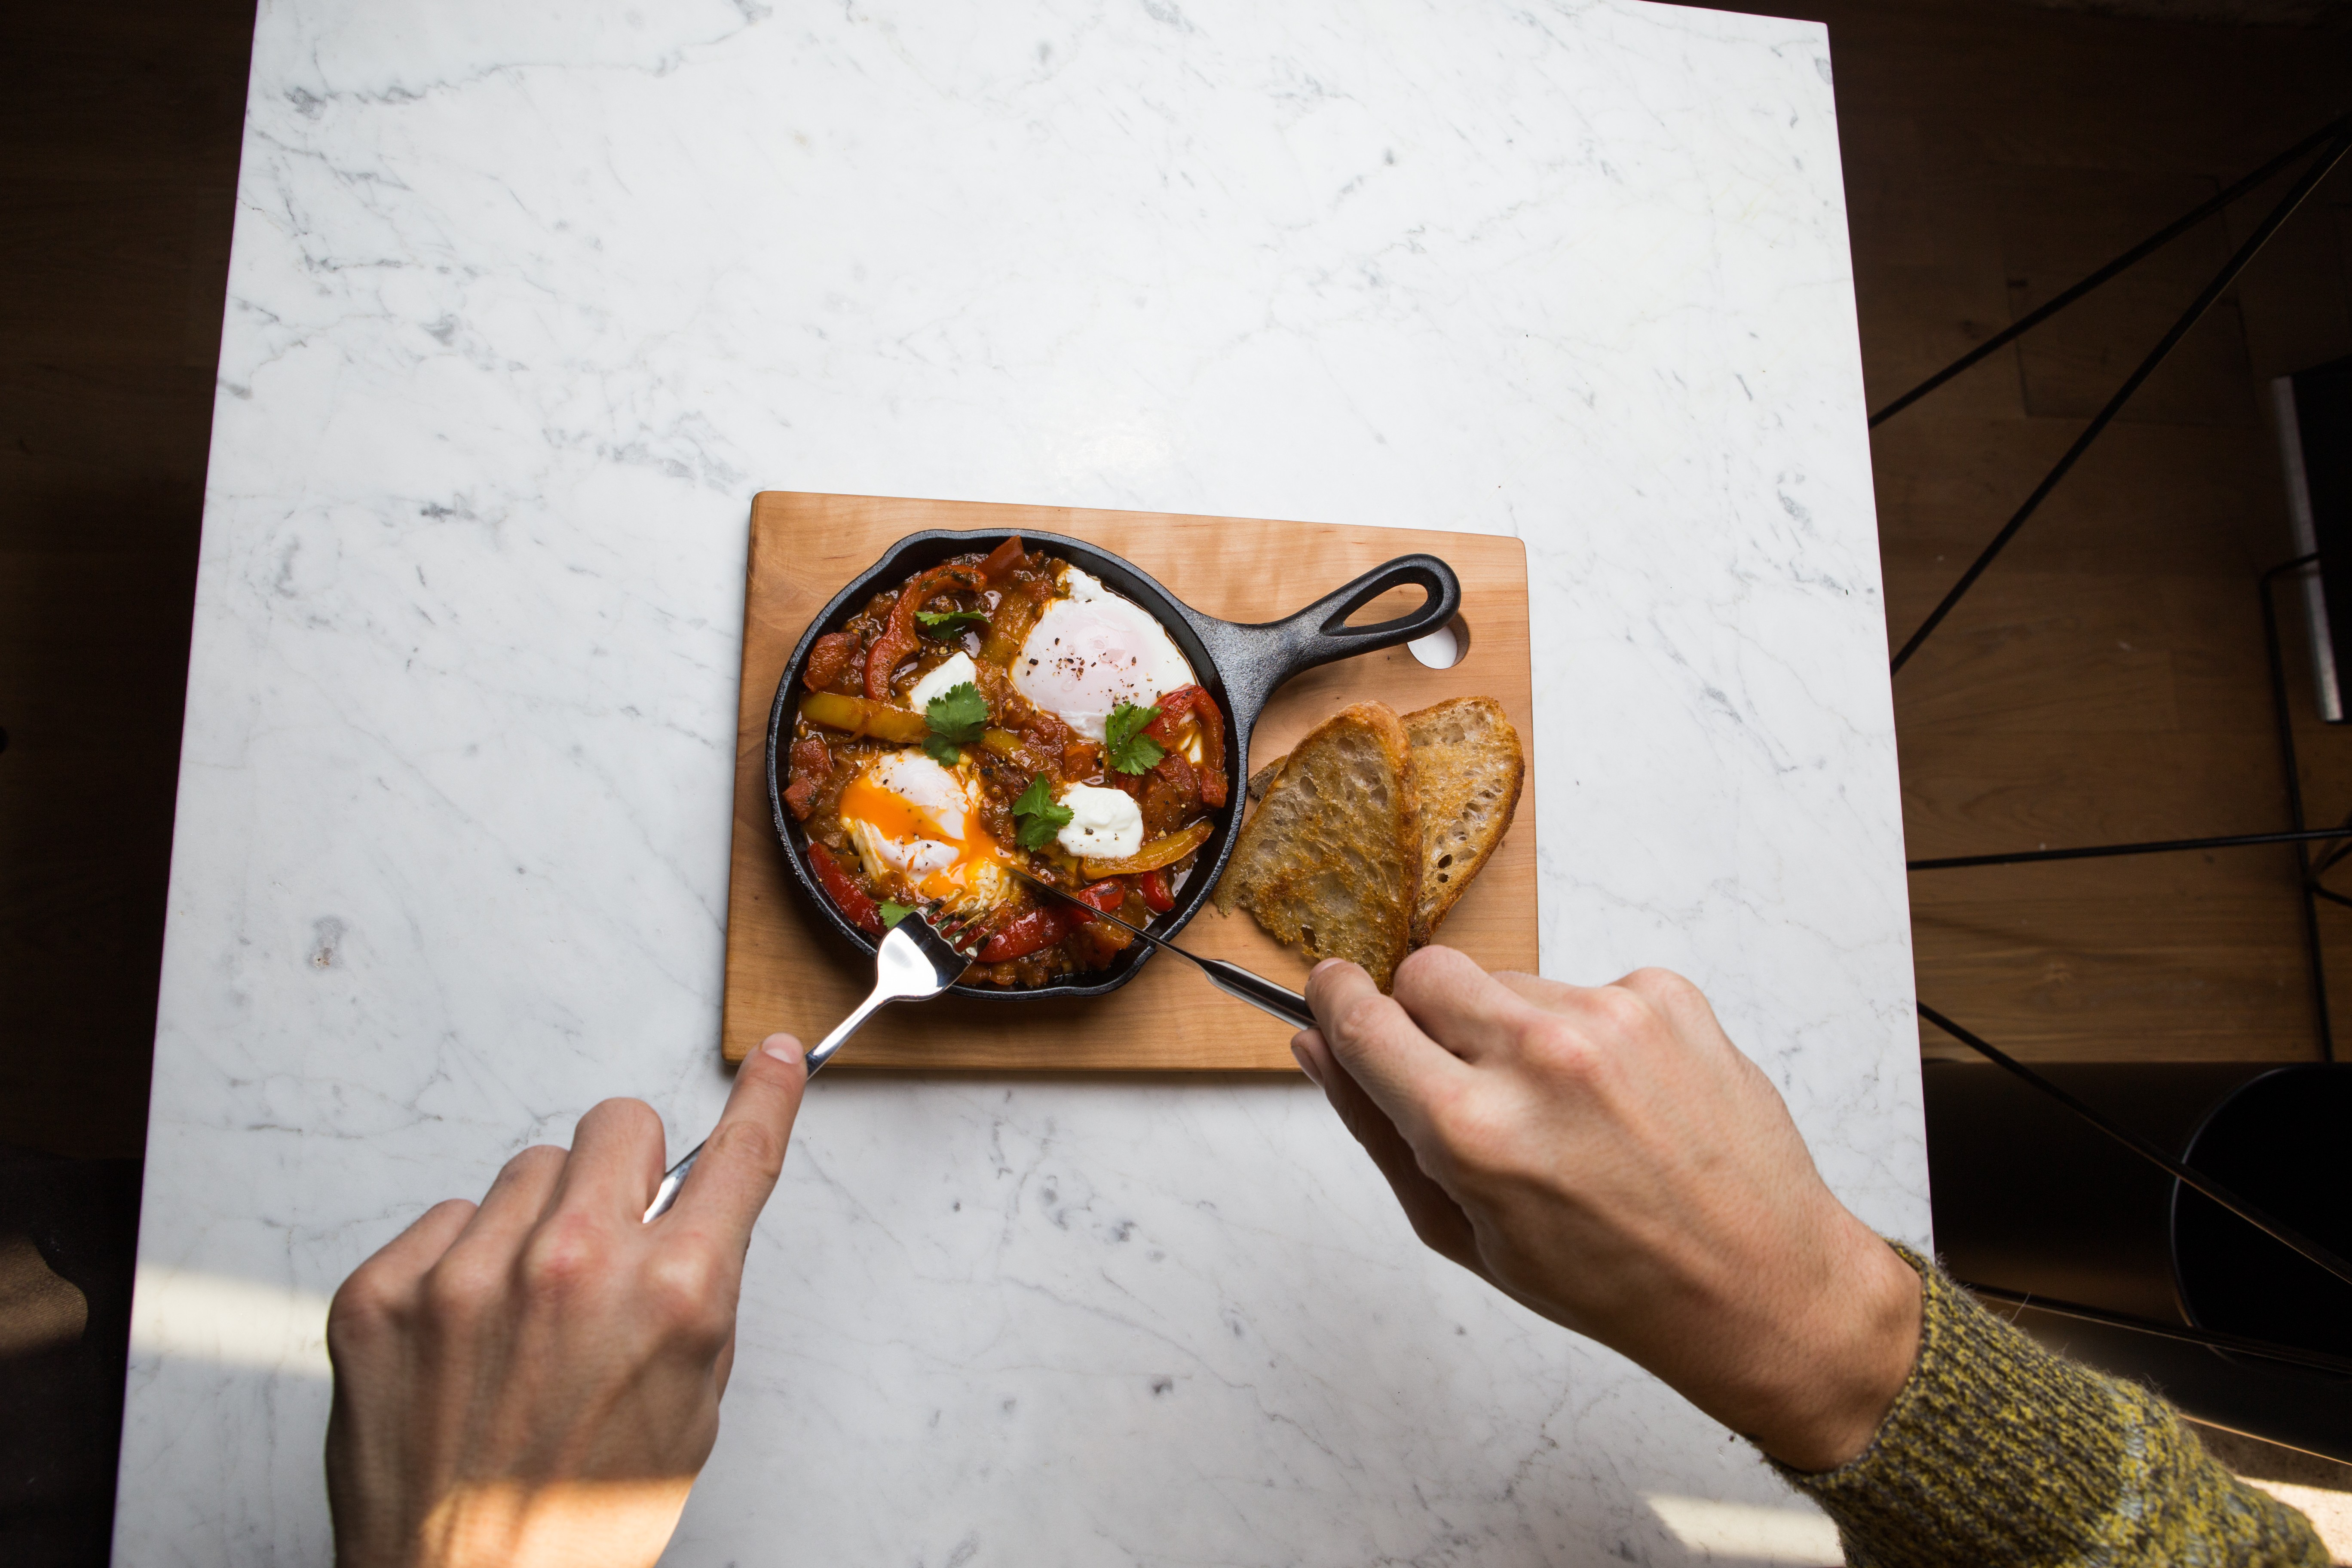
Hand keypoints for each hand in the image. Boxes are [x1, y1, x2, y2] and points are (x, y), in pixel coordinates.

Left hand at [325, 1035, 808, 1567]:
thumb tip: (693, 1207)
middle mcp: (570, 1269)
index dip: (765, 1097)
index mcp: (671, 1298)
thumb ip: (695, 1291)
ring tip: (523, 1321)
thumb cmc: (583, 1519)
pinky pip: (441, 1223)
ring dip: (533, 1225)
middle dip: (622, 1172)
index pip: (739, 1156)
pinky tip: (464, 1343)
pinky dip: (457, 1267)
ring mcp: (465, 1278)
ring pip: (522, 1173)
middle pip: (614, 1127)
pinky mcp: (380, 1296)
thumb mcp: (690, 1404)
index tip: (773, 1057)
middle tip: (609, 1237)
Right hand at [1291, 951, 1919, 1471]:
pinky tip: (1621, 1101)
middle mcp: (1539, 1056)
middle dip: (1425, 1017)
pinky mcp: (1667, 996)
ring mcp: (1610, 1016)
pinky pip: (1585, 988)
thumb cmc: (1610, 1280)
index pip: (1363, 1016)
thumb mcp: (1464, 1232)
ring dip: (1512, 1032)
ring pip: (1508, 983)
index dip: (1336, 1000)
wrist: (1760, 1285)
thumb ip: (1378, 1130)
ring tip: (1567, 1114)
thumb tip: (1316, 1046)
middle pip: (1426, 973)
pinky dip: (1587, 1033)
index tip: (1333, 994)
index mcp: (1472, 1129)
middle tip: (1466, 1083)